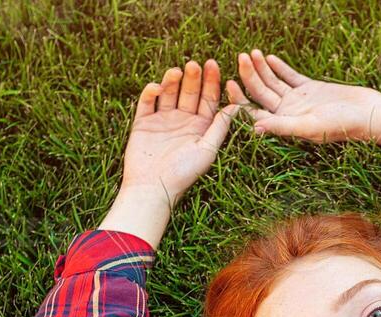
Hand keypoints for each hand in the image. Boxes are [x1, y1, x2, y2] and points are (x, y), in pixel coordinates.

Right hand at [119, 58, 241, 203]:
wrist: (152, 188)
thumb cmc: (184, 174)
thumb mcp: (207, 149)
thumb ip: (220, 128)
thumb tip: (238, 107)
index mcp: (200, 127)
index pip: (208, 99)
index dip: (211, 82)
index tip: (214, 65)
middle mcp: (182, 121)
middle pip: (189, 92)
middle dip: (193, 78)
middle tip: (196, 64)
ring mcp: (162, 120)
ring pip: (169, 93)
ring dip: (172, 81)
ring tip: (177, 71)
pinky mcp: (143, 123)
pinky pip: (146, 102)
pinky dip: (151, 93)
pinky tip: (157, 87)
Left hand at [226, 50, 380, 143]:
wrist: (367, 114)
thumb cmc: (341, 125)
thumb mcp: (308, 126)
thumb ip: (282, 127)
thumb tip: (254, 130)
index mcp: (284, 125)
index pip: (254, 112)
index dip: (240, 98)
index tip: (230, 82)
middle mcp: (288, 114)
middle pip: (261, 93)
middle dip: (249, 75)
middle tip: (241, 57)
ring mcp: (298, 101)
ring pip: (273, 83)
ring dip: (262, 68)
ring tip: (251, 53)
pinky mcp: (310, 89)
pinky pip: (290, 77)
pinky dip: (279, 67)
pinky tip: (269, 57)